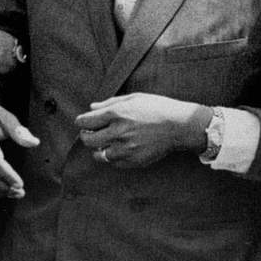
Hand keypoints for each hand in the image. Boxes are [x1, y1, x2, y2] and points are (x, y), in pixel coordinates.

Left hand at [75, 93, 210, 167]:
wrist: (179, 125)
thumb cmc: (157, 107)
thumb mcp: (134, 98)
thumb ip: (110, 103)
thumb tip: (91, 108)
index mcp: (117, 113)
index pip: (86, 121)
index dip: (81, 122)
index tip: (82, 122)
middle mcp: (118, 132)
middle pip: (88, 140)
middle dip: (85, 136)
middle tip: (90, 133)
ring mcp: (126, 148)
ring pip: (98, 155)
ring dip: (98, 149)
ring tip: (105, 143)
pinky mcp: (133, 160)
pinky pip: (113, 163)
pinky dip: (112, 156)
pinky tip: (119, 148)